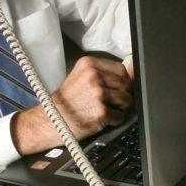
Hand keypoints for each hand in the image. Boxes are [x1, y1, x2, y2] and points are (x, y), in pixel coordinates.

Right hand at [11, 56, 131, 154]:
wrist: (52, 120)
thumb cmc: (67, 100)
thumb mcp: (81, 77)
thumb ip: (104, 72)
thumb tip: (133, 68)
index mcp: (89, 64)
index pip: (121, 69)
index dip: (121, 80)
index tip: (115, 88)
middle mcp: (94, 76)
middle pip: (126, 84)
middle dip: (122, 94)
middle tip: (109, 101)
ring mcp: (98, 94)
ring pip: (127, 99)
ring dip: (119, 107)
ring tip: (104, 109)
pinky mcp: (101, 111)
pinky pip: (120, 116)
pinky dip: (114, 120)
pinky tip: (101, 118)